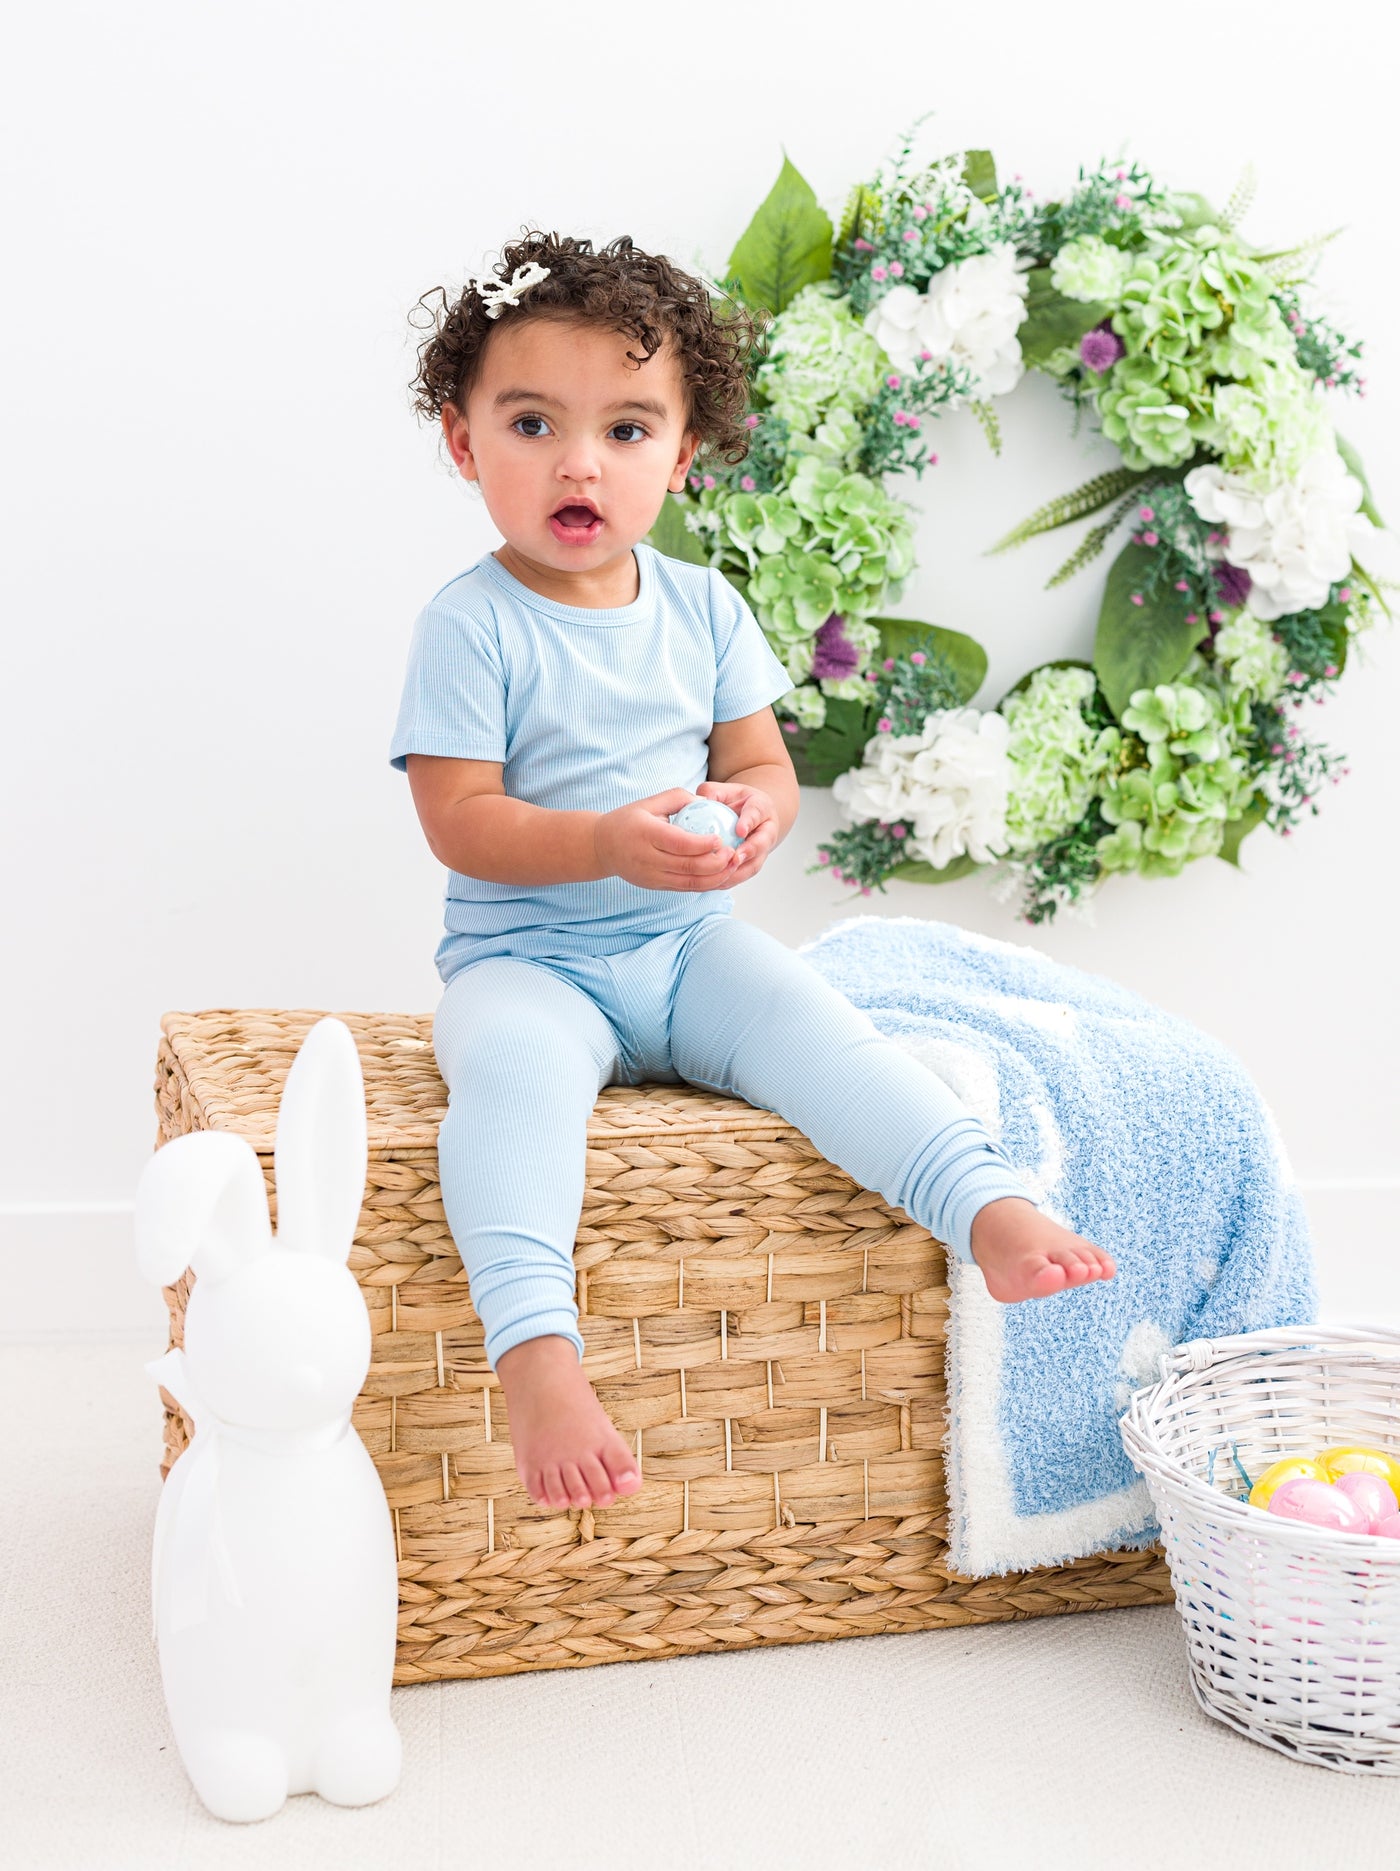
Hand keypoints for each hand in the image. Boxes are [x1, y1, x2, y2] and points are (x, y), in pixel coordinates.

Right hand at [593, 788, 740, 892]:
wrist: (602, 847)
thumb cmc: (629, 819)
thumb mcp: (649, 802)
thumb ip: (679, 798)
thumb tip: (708, 802)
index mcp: (646, 834)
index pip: (679, 843)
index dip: (703, 844)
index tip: (721, 838)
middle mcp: (648, 858)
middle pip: (688, 866)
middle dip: (716, 863)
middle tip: (733, 853)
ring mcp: (651, 876)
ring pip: (689, 883)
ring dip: (715, 878)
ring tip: (732, 866)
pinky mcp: (655, 886)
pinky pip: (684, 888)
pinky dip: (705, 884)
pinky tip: (719, 875)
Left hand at [695, 780, 778, 885]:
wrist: (749, 816)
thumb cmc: (734, 801)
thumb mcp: (724, 791)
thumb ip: (712, 792)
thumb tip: (698, 800)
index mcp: (761, 808)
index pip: (757, 813)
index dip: (749, 822)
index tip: (740, 830)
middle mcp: (766, 830)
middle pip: (762, 843)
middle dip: (750, 852)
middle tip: (734, 858)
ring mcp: (762, 850)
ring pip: (754, 864)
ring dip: (739, 872)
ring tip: (721, 876)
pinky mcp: (753, 864)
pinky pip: (743, 876)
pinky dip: (729, 881)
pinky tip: (712, 884)